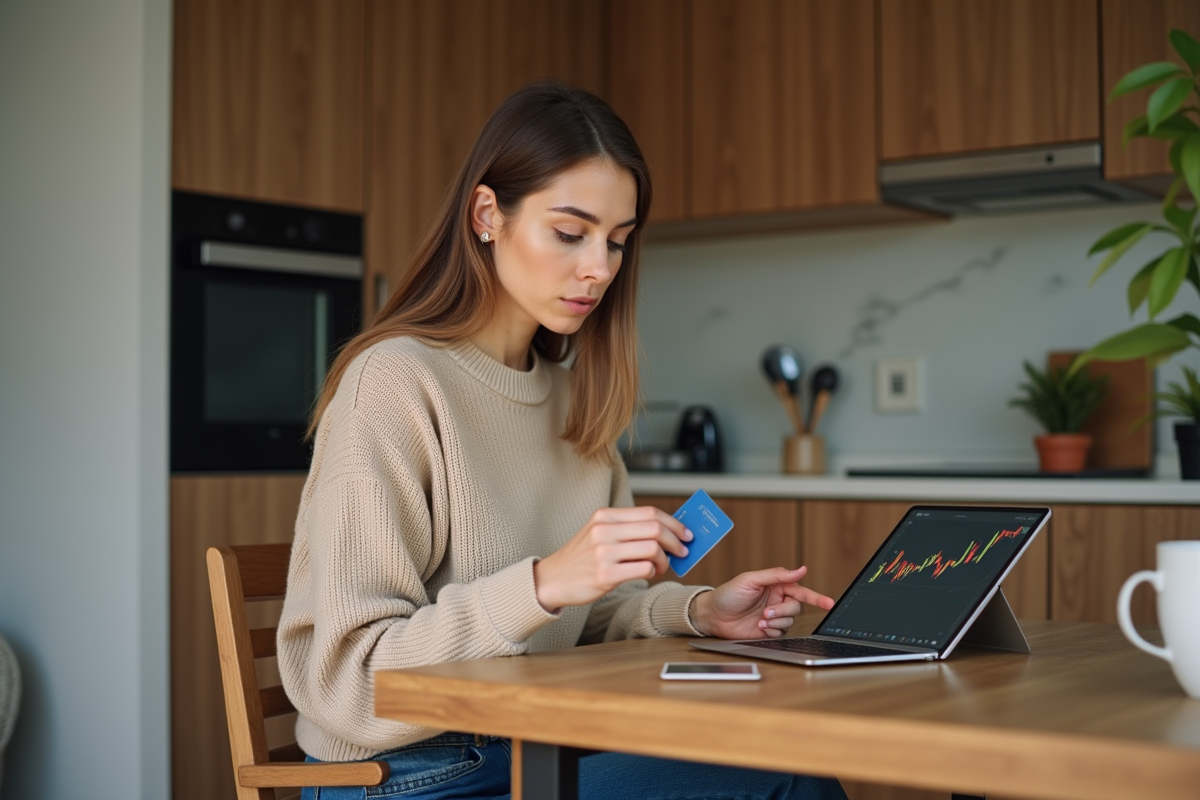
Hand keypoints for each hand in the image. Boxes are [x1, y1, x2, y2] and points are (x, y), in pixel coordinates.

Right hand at [533, 506, 692, 611]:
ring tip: (663, 566)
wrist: (553, 579)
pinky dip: (653, 571)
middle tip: (682, 551)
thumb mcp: (599, 533)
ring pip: (652, 549)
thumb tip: (667, 532)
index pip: (649, 513)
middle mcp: (604, 530)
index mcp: (605, 516)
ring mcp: (604, 553)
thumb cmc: (582, 558)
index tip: (686, 533)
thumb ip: (628, 530)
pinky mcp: (606, 575)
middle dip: (675, 540)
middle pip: (655, 528)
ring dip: (665, 560)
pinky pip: (644, 569)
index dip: (673, 523)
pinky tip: (649, 573)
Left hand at [688, 566, 834, 639]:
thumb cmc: (728, 594)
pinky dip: (773, 630)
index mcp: (775, 586)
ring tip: (760, 620)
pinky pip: (781, 632)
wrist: (713, 615)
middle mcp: (776, 601)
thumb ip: (776, 575)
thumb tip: (801, 569)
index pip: (800, 590)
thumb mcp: (751, 579)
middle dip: (783, 611)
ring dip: (777, 621)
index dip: (816, 597)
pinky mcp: (768, 630)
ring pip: (790, 620)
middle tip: (766, 613)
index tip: (829, 603)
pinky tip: (760, 627)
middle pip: (795, 607)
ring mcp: (773, 616)